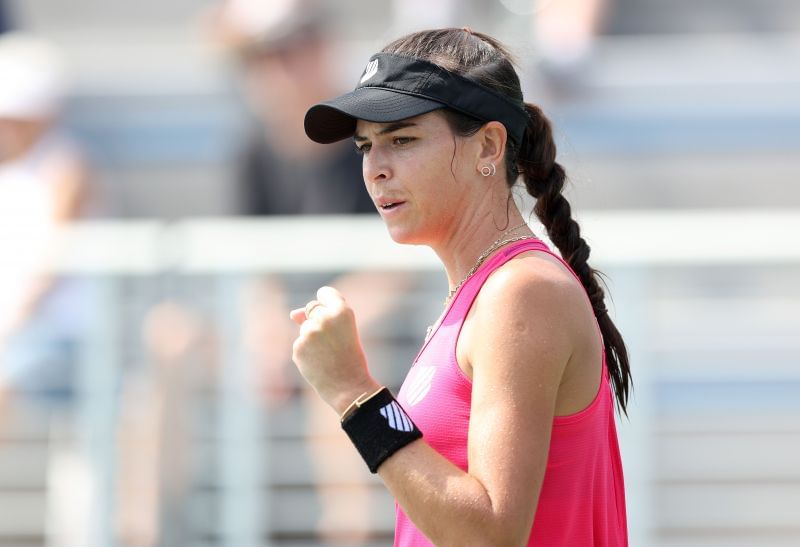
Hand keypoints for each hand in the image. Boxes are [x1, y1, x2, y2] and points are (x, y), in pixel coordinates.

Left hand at [290, 287, 378, 413]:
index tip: (331, 313)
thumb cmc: (350, 357)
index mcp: (342, 311)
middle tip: (333, 341)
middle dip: (318, 321)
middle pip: (312, 309)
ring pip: (305, 328)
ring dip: (312, 338)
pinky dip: (306, 352)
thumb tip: (293, 314)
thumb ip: (319, 317)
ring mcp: (309, 333)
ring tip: (327, 354)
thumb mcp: (343, 332)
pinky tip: (318, 362)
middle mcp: (324, 318)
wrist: (348, 386)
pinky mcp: (298, 347)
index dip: (327, 301)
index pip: (325, 292)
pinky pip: (300, 343)